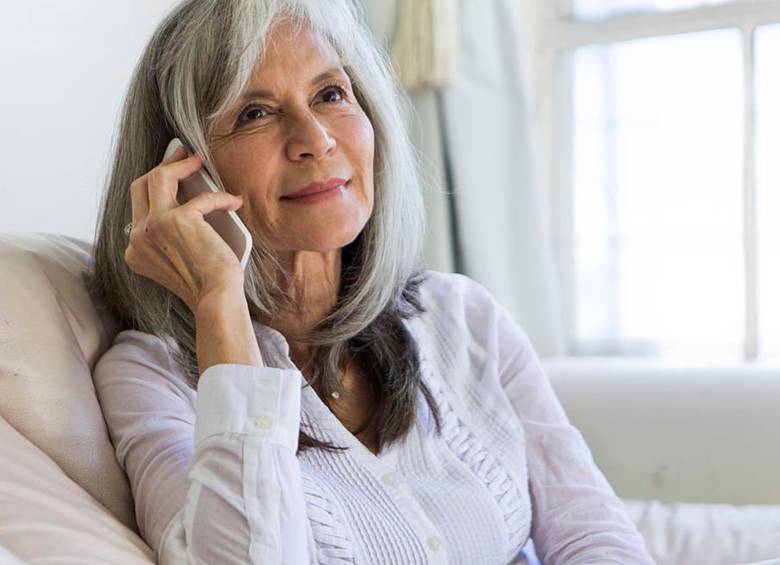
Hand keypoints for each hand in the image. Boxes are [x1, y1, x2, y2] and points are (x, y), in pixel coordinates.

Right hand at [124, 146, 245, 311]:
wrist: (216, 299)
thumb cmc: (208, 283)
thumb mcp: (181, 256)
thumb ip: (173, 233)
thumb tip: (190, 197)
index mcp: (134, 249)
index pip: (139, 207)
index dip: (157, 188)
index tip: (173, 172)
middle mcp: (137, 237)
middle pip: (140, 186)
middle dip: (161, 165)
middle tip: (181, 154)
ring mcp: (152, 227)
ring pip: (158, 178)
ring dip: (180, 164)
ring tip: (199, 160)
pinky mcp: (176, 221)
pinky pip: (201, 197)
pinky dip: (220, 198)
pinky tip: (233, 202)